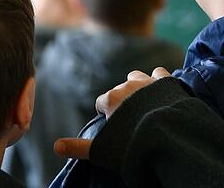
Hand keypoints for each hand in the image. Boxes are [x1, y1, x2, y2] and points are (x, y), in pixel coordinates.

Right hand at [53, 67, 170, 159]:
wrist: (168, 135)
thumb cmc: (134, 144)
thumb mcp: (104, 149)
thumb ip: (79, 147)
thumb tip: (55, 146)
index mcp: (110, 99)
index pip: (101, 102)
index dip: (106, 113)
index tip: (113, 124)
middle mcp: (126, 86)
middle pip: (118, 89)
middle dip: (122, 100)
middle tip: (130, 117)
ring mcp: (147, 82)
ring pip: (136, 76)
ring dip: (137, 85)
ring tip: (143, 100)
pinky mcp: (167, 83)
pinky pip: (159, 73)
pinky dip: (159, 80)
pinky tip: (163, 89)